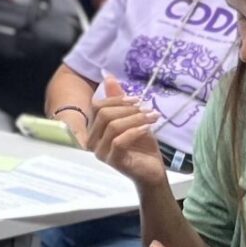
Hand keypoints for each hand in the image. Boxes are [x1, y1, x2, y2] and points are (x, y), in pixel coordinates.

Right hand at [85, 72, 167, 190]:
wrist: (152, 171)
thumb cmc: (141, 146)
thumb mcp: (132, 118)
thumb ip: (119, 100)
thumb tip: (108, 75)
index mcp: (95, 129)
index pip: (97, 107)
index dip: (116, 99)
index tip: (137, 99)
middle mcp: (92, 141)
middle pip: (104, 115)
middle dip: (128, 109)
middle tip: (147, 109)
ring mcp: (101, 152)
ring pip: (113, 126)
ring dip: (136, 119)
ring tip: (152, 118)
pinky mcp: (112, 161)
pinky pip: (119, 141)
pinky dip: (135, 132)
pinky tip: (147, 129)